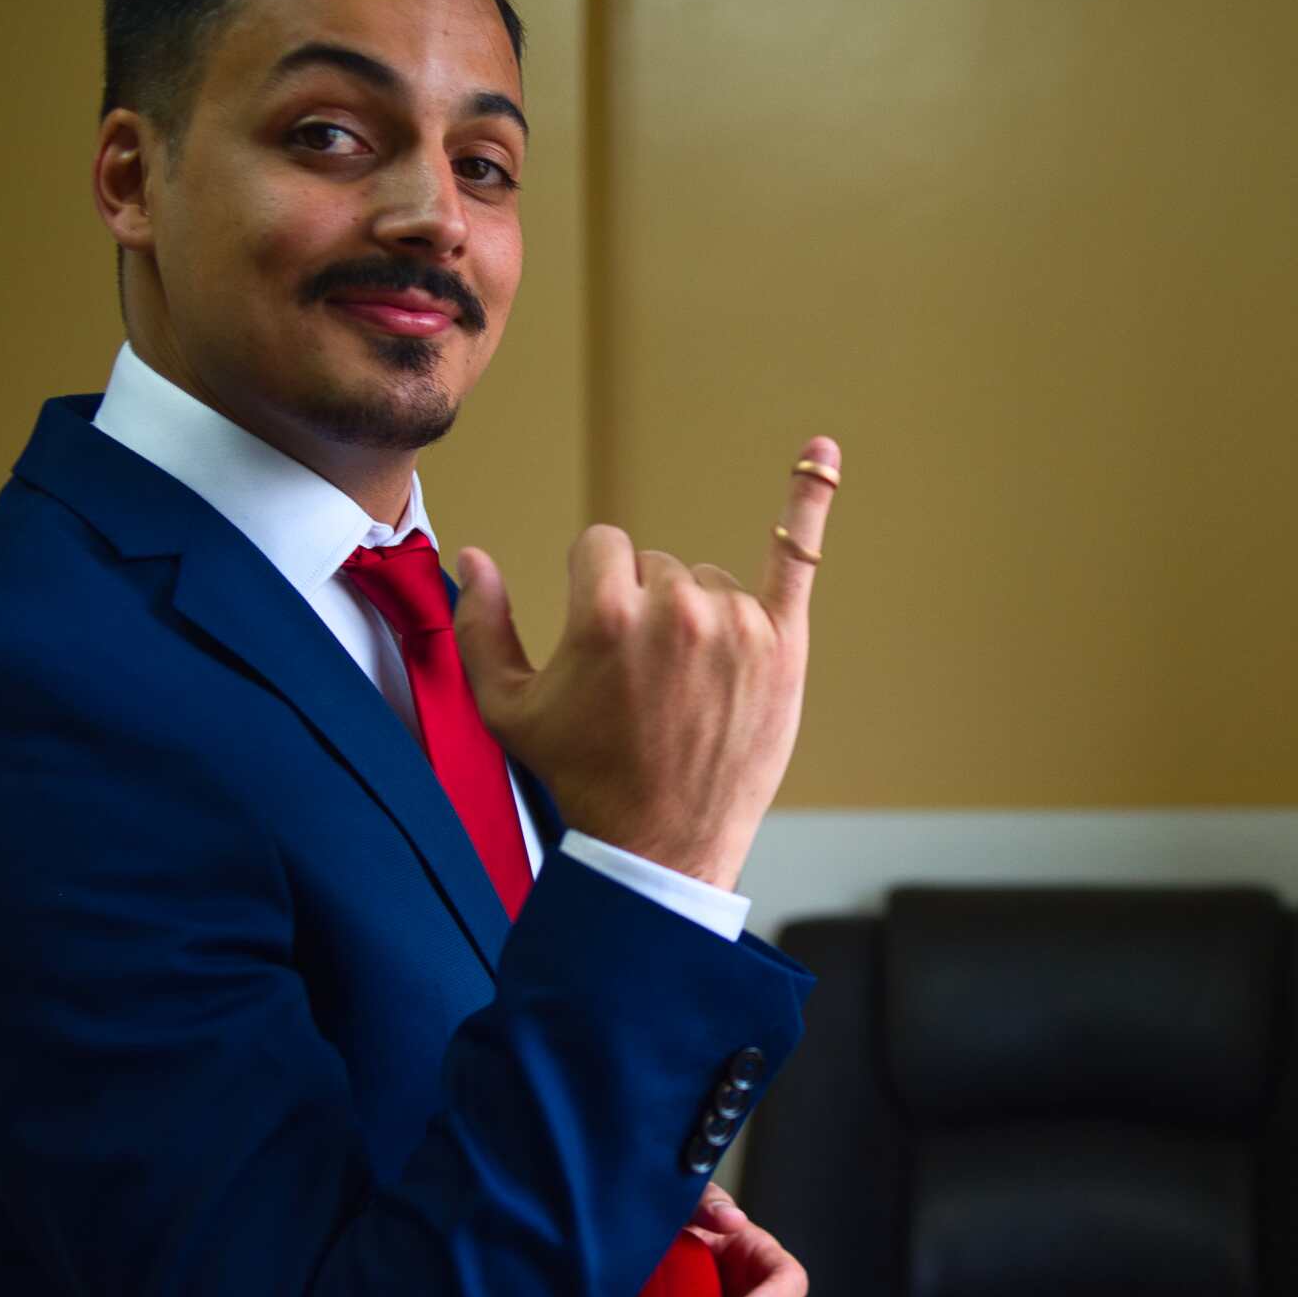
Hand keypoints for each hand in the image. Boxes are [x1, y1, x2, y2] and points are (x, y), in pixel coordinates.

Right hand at [453, 440, 840, 889]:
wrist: (661, 845)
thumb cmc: (582, 776)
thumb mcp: (507, 709)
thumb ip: (482, 626)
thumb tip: (475, 557)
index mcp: (607, 615)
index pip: (604, 546)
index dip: (596, 590)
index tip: (602, 642)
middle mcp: (678, 611)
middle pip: (659, 564)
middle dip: (647, 609)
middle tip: (646, 684)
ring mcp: (739, 626)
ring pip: (712, 581)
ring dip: (699, 617)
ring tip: (690, 689)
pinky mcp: (785, 645)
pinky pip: (797, 557)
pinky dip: (807, 503)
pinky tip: (822, 451)